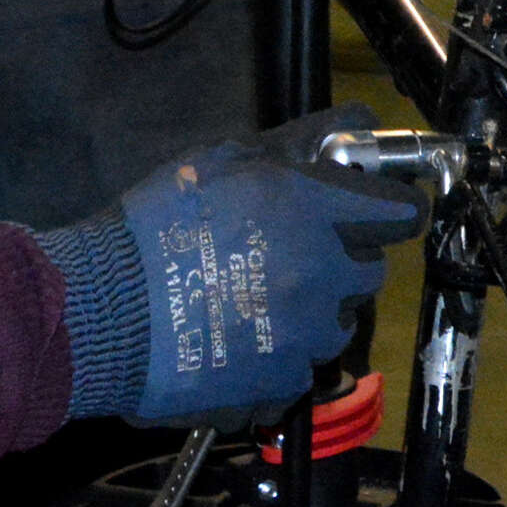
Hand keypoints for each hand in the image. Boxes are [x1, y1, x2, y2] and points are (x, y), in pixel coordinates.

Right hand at [69, 105, 427, 427]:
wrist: (106, 311)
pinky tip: (240, 338)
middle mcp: (324, 273)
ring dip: (313, 309)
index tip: (378, 209)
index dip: (392, 207)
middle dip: (341, 259)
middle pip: (369, 269)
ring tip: (257, 299)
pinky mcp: (285, 383)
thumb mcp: (220, 160)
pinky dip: (282, 354)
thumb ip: (295, 145)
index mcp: (313, 211)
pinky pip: (303, 366)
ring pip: (338, 321)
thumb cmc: (156, 225)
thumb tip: (352, 124)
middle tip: (291, 252)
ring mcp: (308, 334)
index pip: (401, 211)